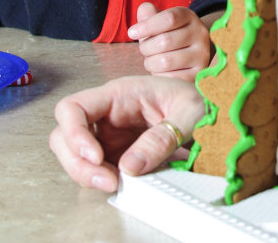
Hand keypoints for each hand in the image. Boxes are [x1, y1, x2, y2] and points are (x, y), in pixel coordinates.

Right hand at [49, 75, 203, 191]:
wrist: (213, 110)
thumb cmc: (197, 99)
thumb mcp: (190, 111)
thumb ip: (163, 136)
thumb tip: (131, 165)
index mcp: (119, 93)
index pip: (73, 107)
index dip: (74, 133)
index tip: (95, 156)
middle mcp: (107, 115)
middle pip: (64, 136)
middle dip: (77, 162)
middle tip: (107, 179)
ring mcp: (108, 136)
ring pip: (75, 156)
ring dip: (87, 175)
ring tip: (116, 184)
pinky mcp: (115, 154)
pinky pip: (95, 170)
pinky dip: (101, 181)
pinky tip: (122, 184)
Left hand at [129, 1, 211, 79]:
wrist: (189, 54)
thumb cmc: (167, 36)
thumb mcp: (159, 23)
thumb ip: (149, 15)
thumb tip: (144, 9)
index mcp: (189, 17)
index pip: (169, 18)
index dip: (147, 26)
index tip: (131, 33)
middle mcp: (200, 34)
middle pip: (164, 41)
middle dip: (146, 47)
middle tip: (145, 50)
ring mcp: (202, 55)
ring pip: (165, 61)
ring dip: (150, 63)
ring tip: (152, 61)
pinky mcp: (197, 74)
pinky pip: (170, 78)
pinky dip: (159, 76)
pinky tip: (161, 71)